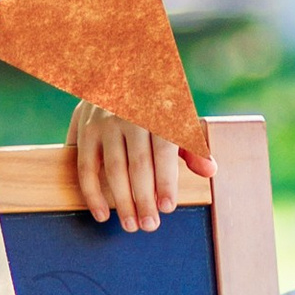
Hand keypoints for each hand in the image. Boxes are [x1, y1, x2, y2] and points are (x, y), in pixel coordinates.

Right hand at [67, 100, 201, 232]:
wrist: (118, 68)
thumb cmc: (156, 101)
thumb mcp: (179, 116)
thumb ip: (192, 146)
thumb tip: (210, 171)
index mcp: (159, 111)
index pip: (163, 151)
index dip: (166, 180)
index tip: (167, 206)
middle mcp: (130, 116)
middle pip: (138, 164)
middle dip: (144, 198)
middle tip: (150, 225)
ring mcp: (105, 122)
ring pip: (113, 168)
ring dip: (121, 201)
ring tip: (131, 225)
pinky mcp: (85, 128)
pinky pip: (86, 166)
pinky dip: (92, 193)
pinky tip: (102, 214)